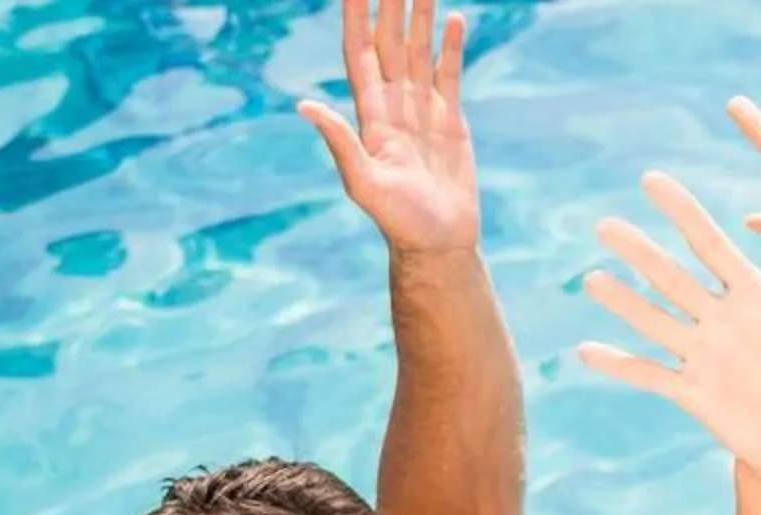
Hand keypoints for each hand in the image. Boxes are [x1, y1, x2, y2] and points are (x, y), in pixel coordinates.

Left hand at [300, 0, 480, 254]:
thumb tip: (305, 105)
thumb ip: (340, 142)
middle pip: (390, 43)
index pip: (361, 53)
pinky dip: (452, 47)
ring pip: (418, 52)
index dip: (355, 18)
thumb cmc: (399, 220)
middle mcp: (394, 105)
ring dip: (420, 18)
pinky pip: (449, 74)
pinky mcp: (451, 122)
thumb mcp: (364, 183)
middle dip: (390, 7)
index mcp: (370, 115)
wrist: (438, 244)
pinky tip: (455, 20)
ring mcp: (423, 111)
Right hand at [577, 179, 760, 479]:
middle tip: (605, 225)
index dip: (683, 213)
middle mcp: (720, 319)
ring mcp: (703, 355)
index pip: (711, 246)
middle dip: (641, 253)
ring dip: (625, 302)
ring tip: (593, 280)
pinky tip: (588, 351)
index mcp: (754, 296)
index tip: (651, 180)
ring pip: (656, 321)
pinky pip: (651, 375)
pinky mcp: (694, 393)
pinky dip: (621, 364)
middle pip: (673, 279)